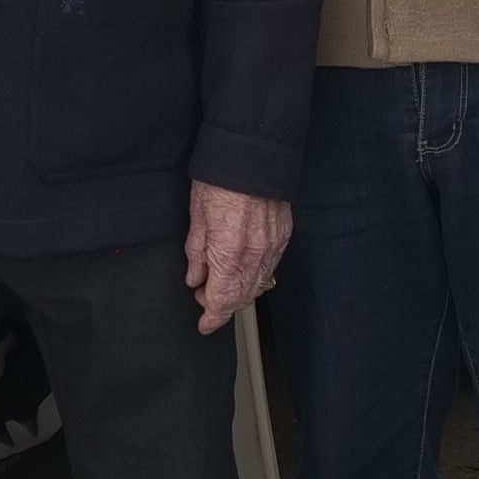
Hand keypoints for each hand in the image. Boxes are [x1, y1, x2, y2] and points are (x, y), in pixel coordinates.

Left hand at [186, 182, 290, 333]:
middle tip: (204, 297)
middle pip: (242, 297)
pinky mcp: (283, 236)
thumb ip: (196, 254)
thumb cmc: (220, 181)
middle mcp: (256, 256)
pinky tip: (242, 267)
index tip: (204, 324)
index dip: (212, 317)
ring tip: (220, 281)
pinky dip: (255, 274)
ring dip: (239, 290)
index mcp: (230, 254)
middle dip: (222, 304)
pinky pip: (269, 266)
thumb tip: (195, 278)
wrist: (252, 154)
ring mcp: (273, 247)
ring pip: (258, 285)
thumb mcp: (196, 219)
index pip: (222, 301)